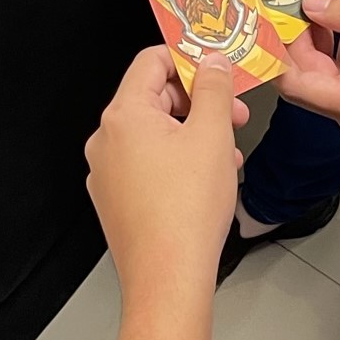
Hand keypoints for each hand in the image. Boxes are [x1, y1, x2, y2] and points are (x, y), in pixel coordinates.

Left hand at [85, 48, 247, 298]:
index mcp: (123, 116)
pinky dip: (178, 160)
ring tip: (227, 154)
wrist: (169, 279)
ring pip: (155, 133)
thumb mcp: (212, 134)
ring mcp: (107, 173)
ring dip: (193, 134)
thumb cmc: (186, 212)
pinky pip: (148, 163)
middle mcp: (106, 141)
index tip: (214, 68)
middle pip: (154, 98)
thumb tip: (212, 63)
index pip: (150, 62)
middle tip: (233, 114)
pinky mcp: (116, 199)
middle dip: (198, 102)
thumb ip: (214, 88)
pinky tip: (208, 178)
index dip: (186, 59)